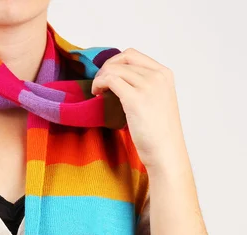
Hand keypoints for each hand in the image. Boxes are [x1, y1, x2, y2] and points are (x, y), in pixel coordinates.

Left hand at [91, 48, 186, 171]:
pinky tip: (97, 95)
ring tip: (97, 92)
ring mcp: (148, 86)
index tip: (107, 77)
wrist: (165, 150)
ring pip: (114, 69)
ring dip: (100, 78)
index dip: (114, 63)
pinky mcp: (135, 99)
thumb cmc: (158, 132)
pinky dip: (100, 84)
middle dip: (105, 68)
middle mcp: (158, 76)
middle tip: (99, 85)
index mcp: (164, 74)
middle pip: (123, 59)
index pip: (133, 55)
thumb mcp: (156, 101)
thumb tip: (118, 81)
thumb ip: (143, 87)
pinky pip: (111, 80)